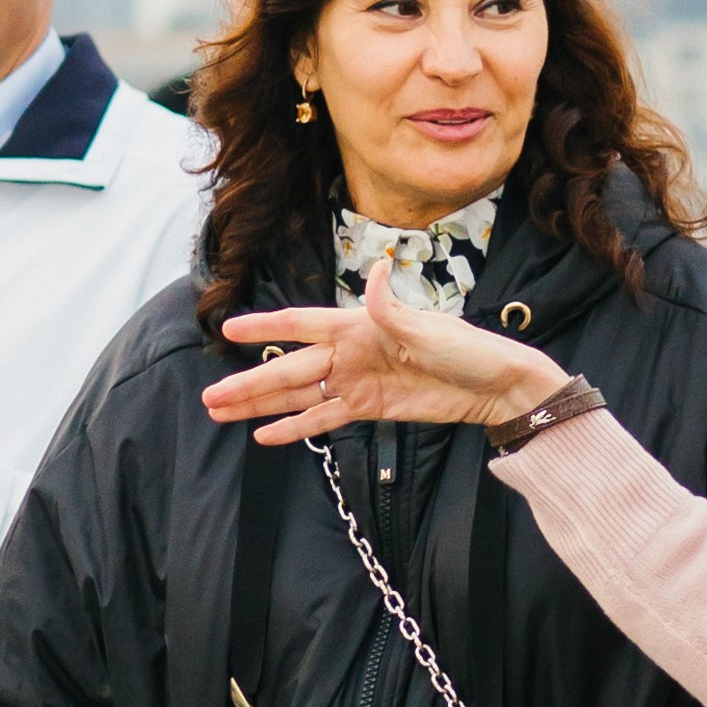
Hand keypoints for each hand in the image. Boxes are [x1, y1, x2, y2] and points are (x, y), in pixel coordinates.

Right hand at [202, 258, 569, 446]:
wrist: (496, 387)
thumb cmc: (468, 349)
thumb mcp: (429, 328)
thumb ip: (390, 307)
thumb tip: (372, 271)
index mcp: (358, 325)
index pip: (301, 324)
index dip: (265, 327)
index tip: (228, 331)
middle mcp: (349, 353)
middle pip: (289, 369)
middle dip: (248, 382)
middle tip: (209, 397)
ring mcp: (355, 383)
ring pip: (297, 396)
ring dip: (260, 405)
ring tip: (222, 413)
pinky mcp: (368, 410)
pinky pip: (323, 420)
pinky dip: (294, 428)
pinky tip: (264, 435)